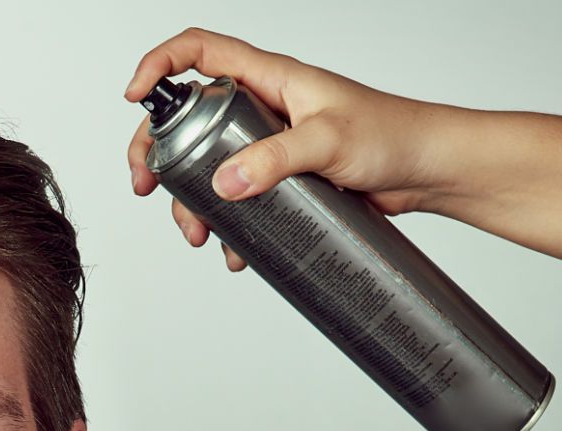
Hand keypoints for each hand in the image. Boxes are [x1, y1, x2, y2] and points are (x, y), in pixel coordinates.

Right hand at [125, 29, 456, 270]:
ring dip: (190, 200)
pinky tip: (233, 247)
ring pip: (207, 164)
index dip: (160, 65)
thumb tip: (226, 182)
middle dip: (157, 150)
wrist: (427, 169)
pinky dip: (226, 222)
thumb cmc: (393, 134)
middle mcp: (263, 106)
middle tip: (146, 185)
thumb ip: (277, 159)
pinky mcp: (281, 178)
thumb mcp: (329, 141)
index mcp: (271, 78)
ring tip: (198, 233)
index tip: (135, 97)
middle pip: (188, 115)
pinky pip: (238, 196)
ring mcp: (269, 143)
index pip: (201, 51)